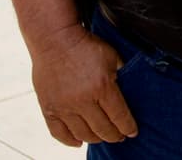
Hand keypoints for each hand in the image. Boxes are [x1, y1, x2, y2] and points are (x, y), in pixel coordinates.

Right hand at [30, 22, 137, 145]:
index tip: (132, 132)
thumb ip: (121, 73)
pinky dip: (70, 141)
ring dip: (95, 139)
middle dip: (114, 136)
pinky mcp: (48, 108)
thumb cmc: (85, 45)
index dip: (128, 127)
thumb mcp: (112, 56)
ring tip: (101, 136)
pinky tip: (78, 142)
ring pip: (83, 134)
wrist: (55, 39)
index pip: (119, 116)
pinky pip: (59, 133)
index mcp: (102, 87)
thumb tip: (130, 88)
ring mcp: (64, 106)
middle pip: (103, 129)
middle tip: (119, 136)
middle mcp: (83, 100)